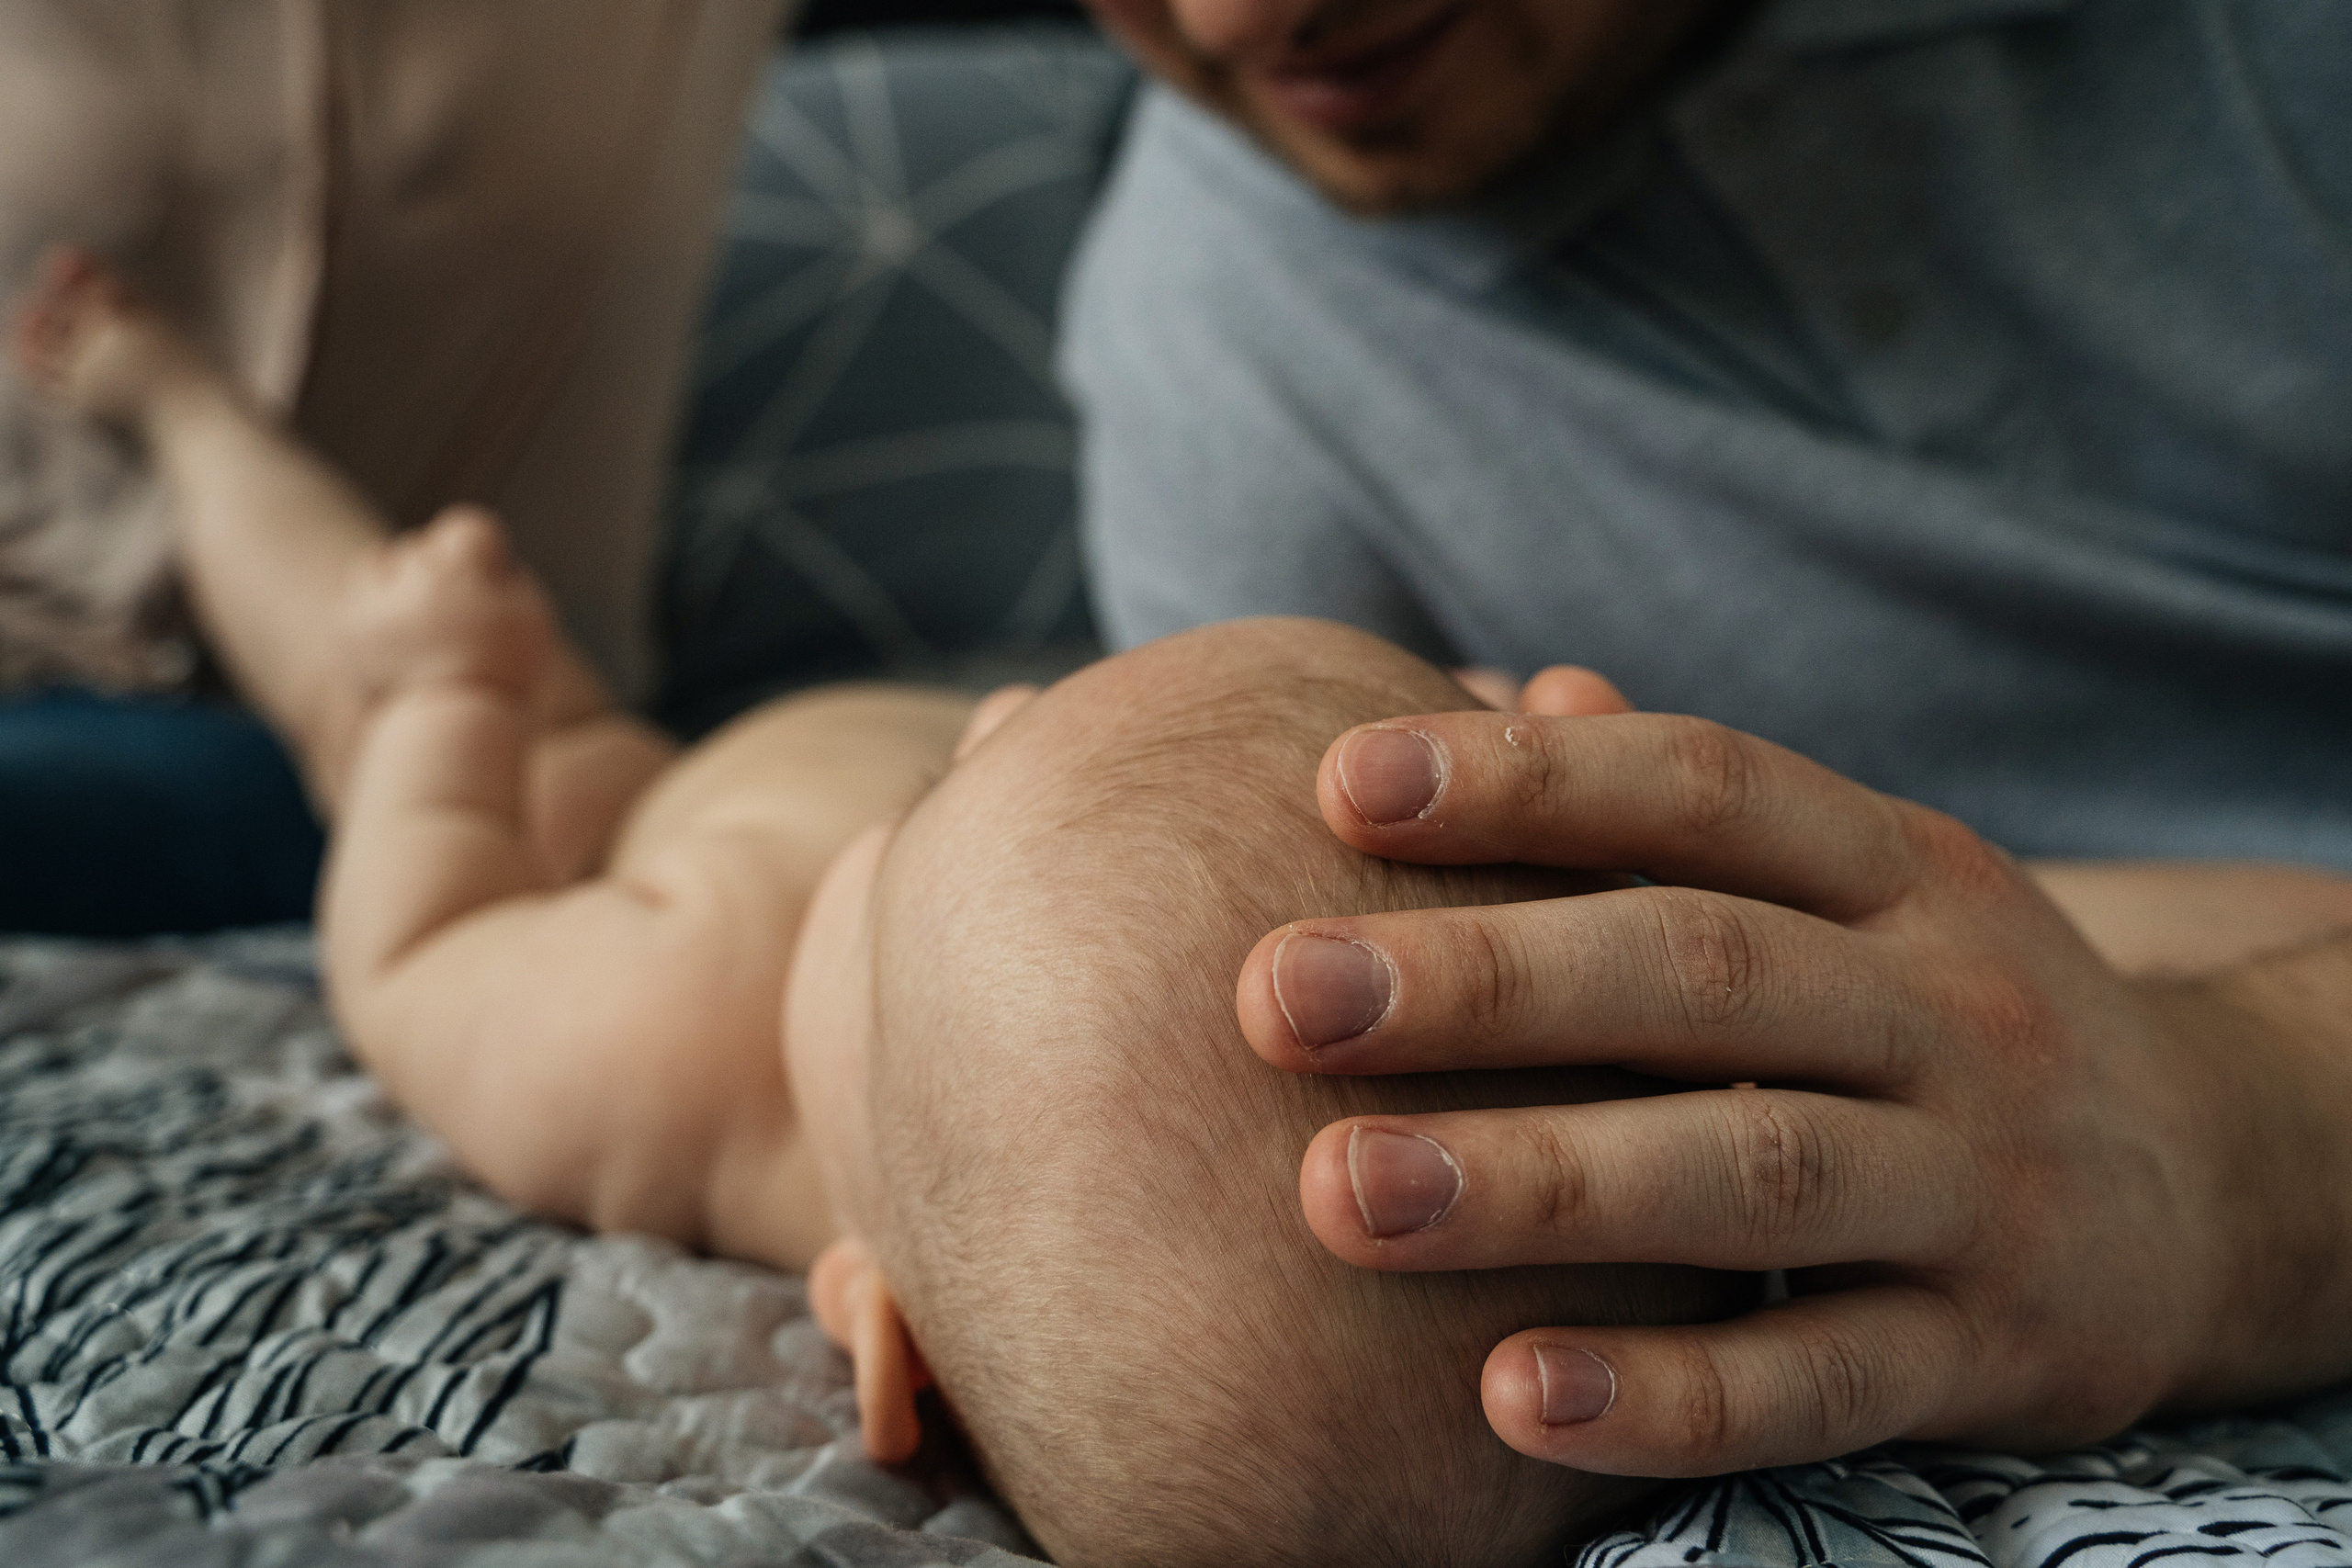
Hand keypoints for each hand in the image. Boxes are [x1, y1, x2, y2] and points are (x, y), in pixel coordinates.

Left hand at [1236, 697, 2351, 1475]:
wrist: (2221, 1181)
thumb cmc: (1940, 1008)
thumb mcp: (1861, 884)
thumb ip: (1687, 807)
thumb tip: (1516, 686)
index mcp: (1896, 868)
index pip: (1705, 790)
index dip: (1528, 779)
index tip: (1339, 784)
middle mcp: (1949, 1007)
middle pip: (1706, 973)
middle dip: (1485, 983)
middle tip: (1279, 995)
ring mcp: (1983, 1184)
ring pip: (1752, 1174)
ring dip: (1541, 1186)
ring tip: (1341, 1191)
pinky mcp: (1994, 1353)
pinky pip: (1822, 1378)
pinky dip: (1672, 1393)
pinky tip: (1507, 1397)